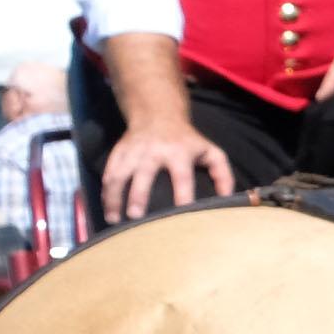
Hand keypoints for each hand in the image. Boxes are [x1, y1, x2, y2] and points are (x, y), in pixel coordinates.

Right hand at [102, 118, 233, 221]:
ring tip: (114, 218)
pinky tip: (107, 208)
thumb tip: (228, 198)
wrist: (158, 114)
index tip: (181, 213)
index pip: (182, 176)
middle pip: (144, 174)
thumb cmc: (188, 140)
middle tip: (135, 217)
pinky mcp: (118, 152)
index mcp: (179, 152)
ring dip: (114, 196)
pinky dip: (106, 191)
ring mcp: (133, 151)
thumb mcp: (210, 151)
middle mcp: (154, 150)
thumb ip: (222, 174)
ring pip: (119, 174)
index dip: (183, 194)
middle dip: (138, 195)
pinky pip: (109, 172)